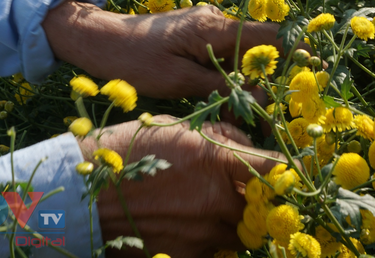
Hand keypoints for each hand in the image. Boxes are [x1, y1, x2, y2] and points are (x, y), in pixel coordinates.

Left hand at [43, 0, 287, 98]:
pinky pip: (224, 55)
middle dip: (274, 74)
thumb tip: (259, 96)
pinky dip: (232, 75)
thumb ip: (220, 87)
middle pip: (259, 47)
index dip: (296, 51)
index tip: (318, 67)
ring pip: (241, 53)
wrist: (95, 39)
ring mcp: (205, 27)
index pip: (268, 35)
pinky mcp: (195, 35)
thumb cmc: (131, 61)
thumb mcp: (176, 81)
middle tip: (285, 105)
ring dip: (251, 79)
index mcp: (214, 27)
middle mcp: (215, 21)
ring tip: (257, 110)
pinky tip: (230, 98)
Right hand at [77, 116, 283, 256]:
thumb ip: (219, 137)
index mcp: (215, 161)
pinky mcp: (184, 257)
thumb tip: (247, 147)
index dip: (288, 172)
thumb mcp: (173, 129)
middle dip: (258, 203)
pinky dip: (211, 242)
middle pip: (260, 210)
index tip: (291, 173)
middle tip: (246, 195)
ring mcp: (200, 234)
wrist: (82, 195)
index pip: (272, 169)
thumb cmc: (125, 152)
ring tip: (213, 211)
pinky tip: (190, 228)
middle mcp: (214, 200)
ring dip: (235, 225)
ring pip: (240, 236)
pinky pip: (214, 253)